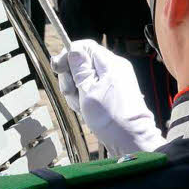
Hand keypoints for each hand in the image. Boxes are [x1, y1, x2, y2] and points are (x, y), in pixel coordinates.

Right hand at [51, 40, 165, 155]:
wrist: (131, 141)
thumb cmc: (110, 119)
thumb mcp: (88, 91)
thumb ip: (79, 69)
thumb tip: (73, 49)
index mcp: (111, 63)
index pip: (84, 46)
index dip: (68, 55)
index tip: (57, 69)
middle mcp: (115, 68)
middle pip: (82, 62)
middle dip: (71, 77)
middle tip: (72, 94)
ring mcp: (115, 80)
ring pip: (85, 77)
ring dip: (77, 91)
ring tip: (81, 106)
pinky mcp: (113, 92)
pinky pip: (92, 88)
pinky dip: (85, 97)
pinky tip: (85, 110)